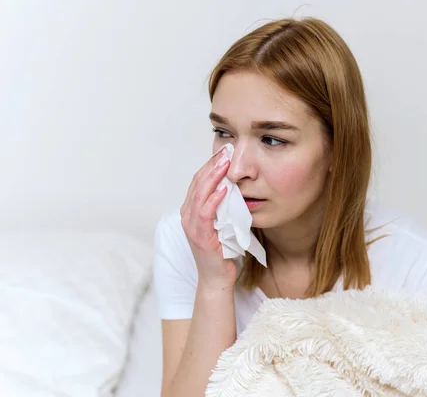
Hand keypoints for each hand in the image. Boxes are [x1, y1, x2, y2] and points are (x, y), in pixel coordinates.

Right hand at [180, 146, 236, 292]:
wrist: (216, 278)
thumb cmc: (222, 251)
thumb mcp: (222, 223)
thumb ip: (224, 206)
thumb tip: (236, 187)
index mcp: (191, 210)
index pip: (199, 180)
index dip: (211, 164)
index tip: (225, 151)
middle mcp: (188, 215)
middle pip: (198, 182)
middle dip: (213, 164)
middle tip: (227, 150)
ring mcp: (192, 225)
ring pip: (200, 193)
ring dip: (214, 176)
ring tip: (226, 162)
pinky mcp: (200, 235)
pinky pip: (206, 212)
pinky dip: (215, 198)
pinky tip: (225, 188)